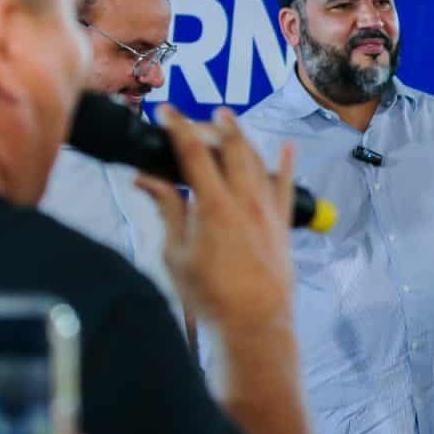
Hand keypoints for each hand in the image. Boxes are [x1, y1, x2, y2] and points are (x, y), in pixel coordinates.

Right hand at [136, 109, 295, 331]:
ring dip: (242, 137)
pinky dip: (286, 164)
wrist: (255, 323)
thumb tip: (146, 180)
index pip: (192, 152)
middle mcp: (246, 201)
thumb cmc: (211, 295)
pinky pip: (287, 186)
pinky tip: (288, 147)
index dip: (177, 126)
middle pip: (230, 148)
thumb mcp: (176, 253)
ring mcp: (269, 211)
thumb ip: (167, 209)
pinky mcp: (283, 224)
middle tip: (196, 115)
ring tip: (228, 119)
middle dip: (212, 124)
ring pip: (257, 161)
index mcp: (214, 206)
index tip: (165, 110)